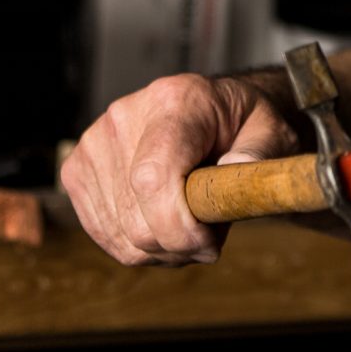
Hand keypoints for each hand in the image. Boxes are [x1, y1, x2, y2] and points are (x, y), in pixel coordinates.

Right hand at [61, 72, 296, 264]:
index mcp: (174, 102)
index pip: (153, 178)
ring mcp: (93, 145)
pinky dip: (140, 248)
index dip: (178, 226)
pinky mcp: (77, 171)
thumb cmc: (244, 126)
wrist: (213, 113)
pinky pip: (106, 237)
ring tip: (191, 224)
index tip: (210, 243)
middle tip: (211, 235)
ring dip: (163, 250)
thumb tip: (236, 172)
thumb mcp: (273, 132)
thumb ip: (261, 153)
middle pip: (135, 219)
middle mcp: (124, 117)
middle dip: (180, 246)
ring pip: (121, 236)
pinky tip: (164, 225)